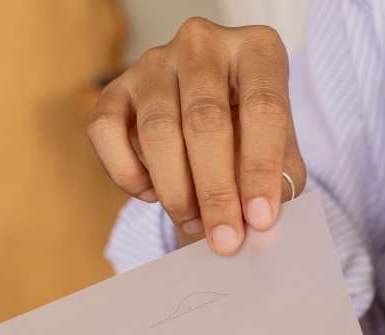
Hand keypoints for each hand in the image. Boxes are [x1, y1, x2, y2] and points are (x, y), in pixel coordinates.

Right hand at [88, 17, 305, 255]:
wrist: (205, 128)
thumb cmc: (246, 139)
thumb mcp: (278, 155)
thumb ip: (277, 182)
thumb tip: (258, 221)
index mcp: (257, 49)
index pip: (263, 107)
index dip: (261, 170)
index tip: (260, 220)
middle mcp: (203, 44)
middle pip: (205, 121)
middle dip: (215, 192)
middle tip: (224, 240)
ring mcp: (154, 62)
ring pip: (157, 132)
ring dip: (175, 192)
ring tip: (194, 222)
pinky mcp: (115, 89)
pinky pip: (106, 132)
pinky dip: (128, 174)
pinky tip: (152, 194)